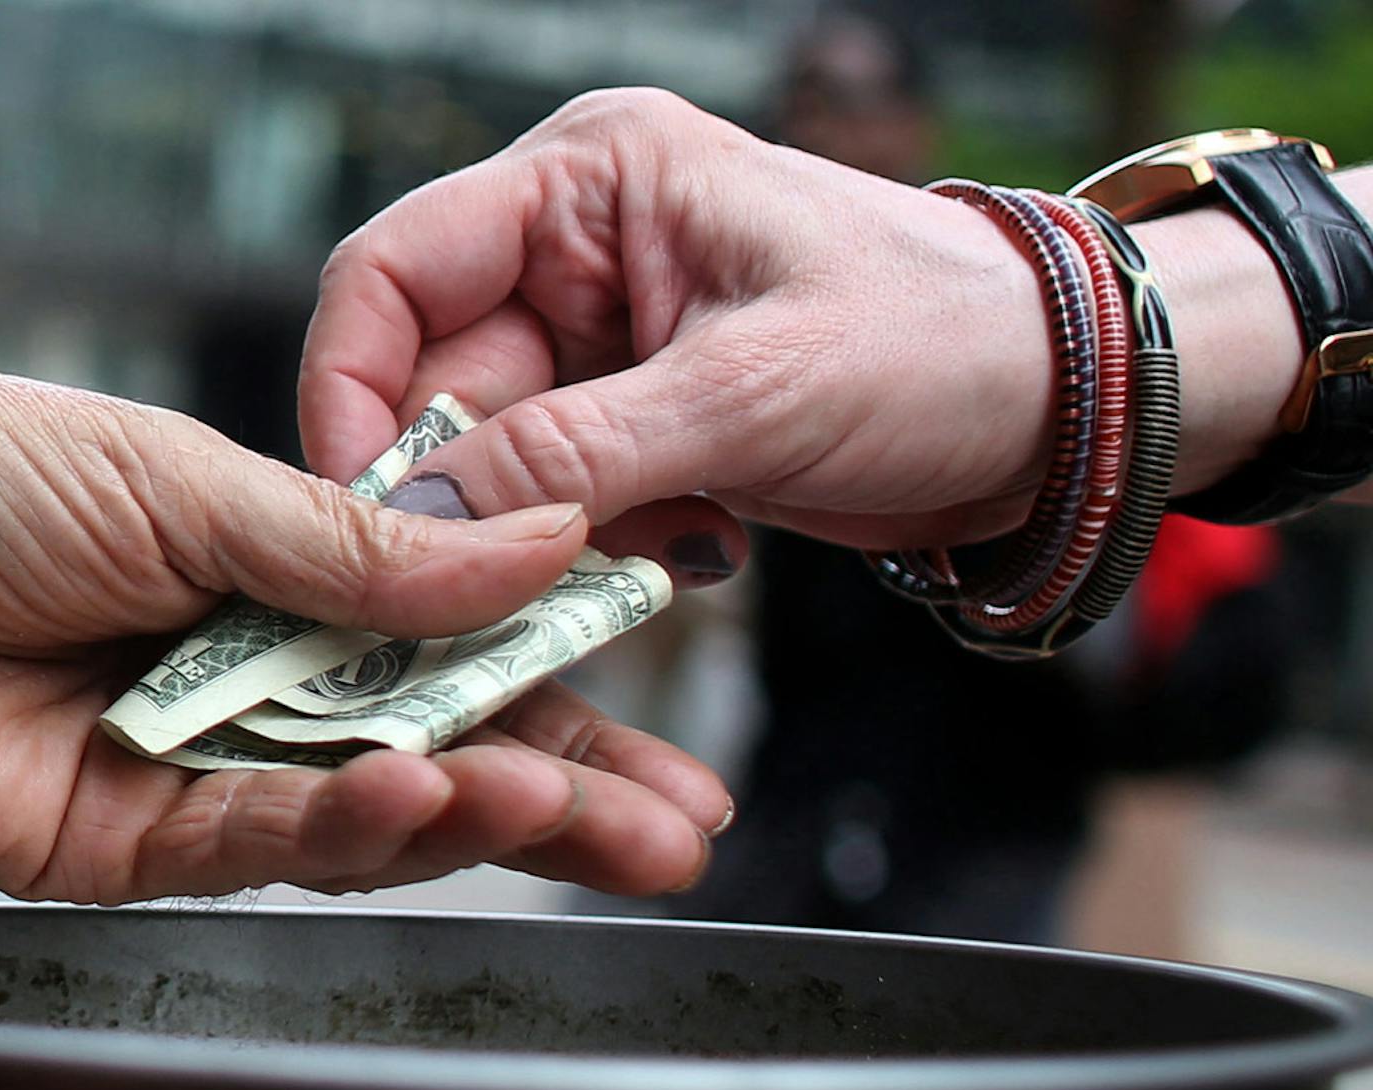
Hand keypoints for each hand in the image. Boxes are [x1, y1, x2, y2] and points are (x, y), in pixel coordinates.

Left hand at [0, 366, 729, 903]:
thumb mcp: (171, 475)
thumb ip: (347, 547)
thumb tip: (537, 539)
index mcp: (251, 571)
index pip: (436, 642)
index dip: (554, 682)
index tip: (665, 716)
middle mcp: (226, 682)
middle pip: (421, 751)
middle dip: (553, 794)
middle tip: (674, 835)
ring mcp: (171, 773)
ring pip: (354, 816)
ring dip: (471, 813)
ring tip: (578, 812)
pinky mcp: (104, 848)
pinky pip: (251, 843)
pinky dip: (340, 822)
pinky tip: (422, 795)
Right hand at [301, 89, 1063, 556]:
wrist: (1055, 408)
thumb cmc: (940, 342)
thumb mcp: (753, 393)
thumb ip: (579, 453)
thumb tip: (429, 515)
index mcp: (589, 183)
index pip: (392, 274)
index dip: (350, 391)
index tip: (364, 511)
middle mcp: (573, 255)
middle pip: (430, 389)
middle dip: (460, 496)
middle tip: (494, 589)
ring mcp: (599, 346)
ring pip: (487, 465)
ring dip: (535, 537)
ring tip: (647, 555)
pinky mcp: (631, 426)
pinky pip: (552, 505)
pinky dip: (589, 552)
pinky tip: (690, 548)